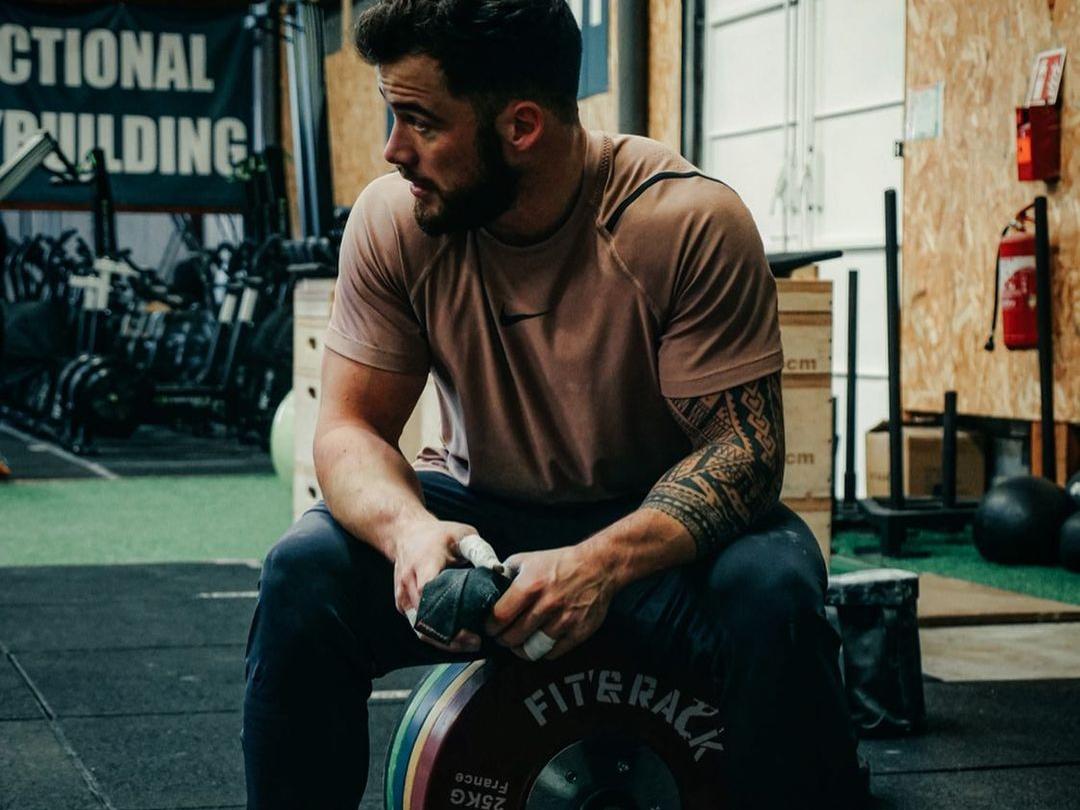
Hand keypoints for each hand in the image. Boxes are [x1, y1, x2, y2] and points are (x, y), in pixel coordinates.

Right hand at [393, 520, 482, 653]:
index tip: (471, 628)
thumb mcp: (463, 535)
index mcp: (424, 565)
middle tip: (476, 642)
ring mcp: (403, 596)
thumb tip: (498, 570)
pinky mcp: (402, 605)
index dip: (449, 617)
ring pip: (419, 629)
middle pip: (426, 620)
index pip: (432, 597)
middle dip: (449, 636)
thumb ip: (480, 551)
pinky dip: (435, 635)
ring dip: (442, 640)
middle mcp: (409, 583)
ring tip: (468, 644)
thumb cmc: (439, 534)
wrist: (406, 533)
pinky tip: (455, 638)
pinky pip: (417, 626)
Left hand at [484, 544, 615, 660]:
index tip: (490, 627)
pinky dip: (543, 652)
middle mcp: (546, 605)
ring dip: (521, 650)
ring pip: (532, 649)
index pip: (499, 617)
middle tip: (502, 637)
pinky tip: (539, 643)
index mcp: (530, 585)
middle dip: (503, 640)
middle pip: (513, 637)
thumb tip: (488, 586)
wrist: (598, 566)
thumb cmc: (560, 562)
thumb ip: (506, 573)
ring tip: (518, 645)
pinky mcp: (578, 632)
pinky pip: (553, 653)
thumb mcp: (528, 559)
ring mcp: (564, 621)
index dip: (491, 626)